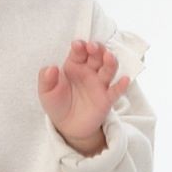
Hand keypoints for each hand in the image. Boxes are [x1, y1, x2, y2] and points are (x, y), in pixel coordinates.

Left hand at [38, 39, 130, 154]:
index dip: (79, 47)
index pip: (79, 52)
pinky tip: (124, 80)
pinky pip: (116, 91)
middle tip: (93, 47)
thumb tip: (51, 68)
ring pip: (108, 69)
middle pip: (97, 56)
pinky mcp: (106, 99)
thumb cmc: (57, 104)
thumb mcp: (46, 92)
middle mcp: (89, 72)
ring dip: (110, 62)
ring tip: (109, 56)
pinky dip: (121, 85)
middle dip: (97, 49)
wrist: (67, 126)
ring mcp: (99, 84)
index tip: (77, 45)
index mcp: (74, 66)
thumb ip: (46, 79)